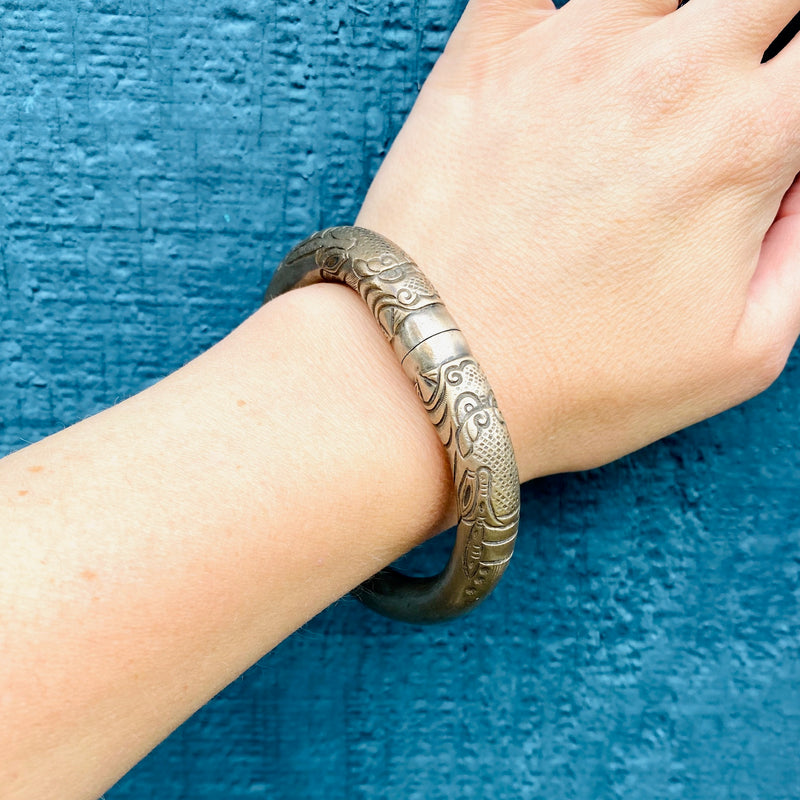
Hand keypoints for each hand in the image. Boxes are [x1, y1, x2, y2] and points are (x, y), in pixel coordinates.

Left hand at [357, 0, 799, 480]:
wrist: (431, 372)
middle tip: (731, 81)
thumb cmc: (576, 384)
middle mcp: (665, 76)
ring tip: (654, 65)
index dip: (798, 85)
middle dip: (763, 21)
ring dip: (670, 13)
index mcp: (740, 145)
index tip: (776, 112)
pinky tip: (567, 20)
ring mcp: (565, 54)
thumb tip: (796, 183)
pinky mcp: (482, 58)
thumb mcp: (738, 356)